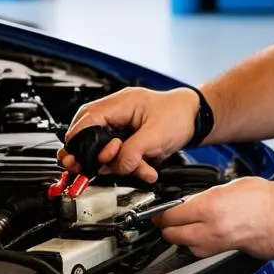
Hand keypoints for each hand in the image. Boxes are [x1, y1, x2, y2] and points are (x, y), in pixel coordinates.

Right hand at [58, 86, 199, 182]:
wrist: (196, 118)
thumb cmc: (179, 115)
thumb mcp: (155, 135)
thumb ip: (133, 152)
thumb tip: (117, 166)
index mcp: (120, 104)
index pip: (87, 120)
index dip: (78, 141)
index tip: (76, 159)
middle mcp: (116, 113)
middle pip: (88, 135)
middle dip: (94, 156)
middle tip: (92, 169)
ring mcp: (121, 125)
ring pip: (105, 150)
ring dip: (120, 165)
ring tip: (141, 169)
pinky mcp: (128, 138)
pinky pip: (119, 155)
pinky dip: (129, 165)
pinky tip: (145, 170)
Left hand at [154, 179, 273, 259]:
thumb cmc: (273, 200)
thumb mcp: (238, 184)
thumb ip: (213, 193)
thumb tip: (200, 199)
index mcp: (211, 206)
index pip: (171, 215)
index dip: (161, 214)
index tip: (158, 212)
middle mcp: (211, 228)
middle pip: (173, 235)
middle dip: (165, 228)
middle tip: (163, 222)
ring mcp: (220, 244)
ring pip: (186, 247)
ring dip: (179, 239)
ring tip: (180, 229)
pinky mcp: (228, 253)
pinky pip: (202, 253)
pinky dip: (195, 247)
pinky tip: (199, 238)